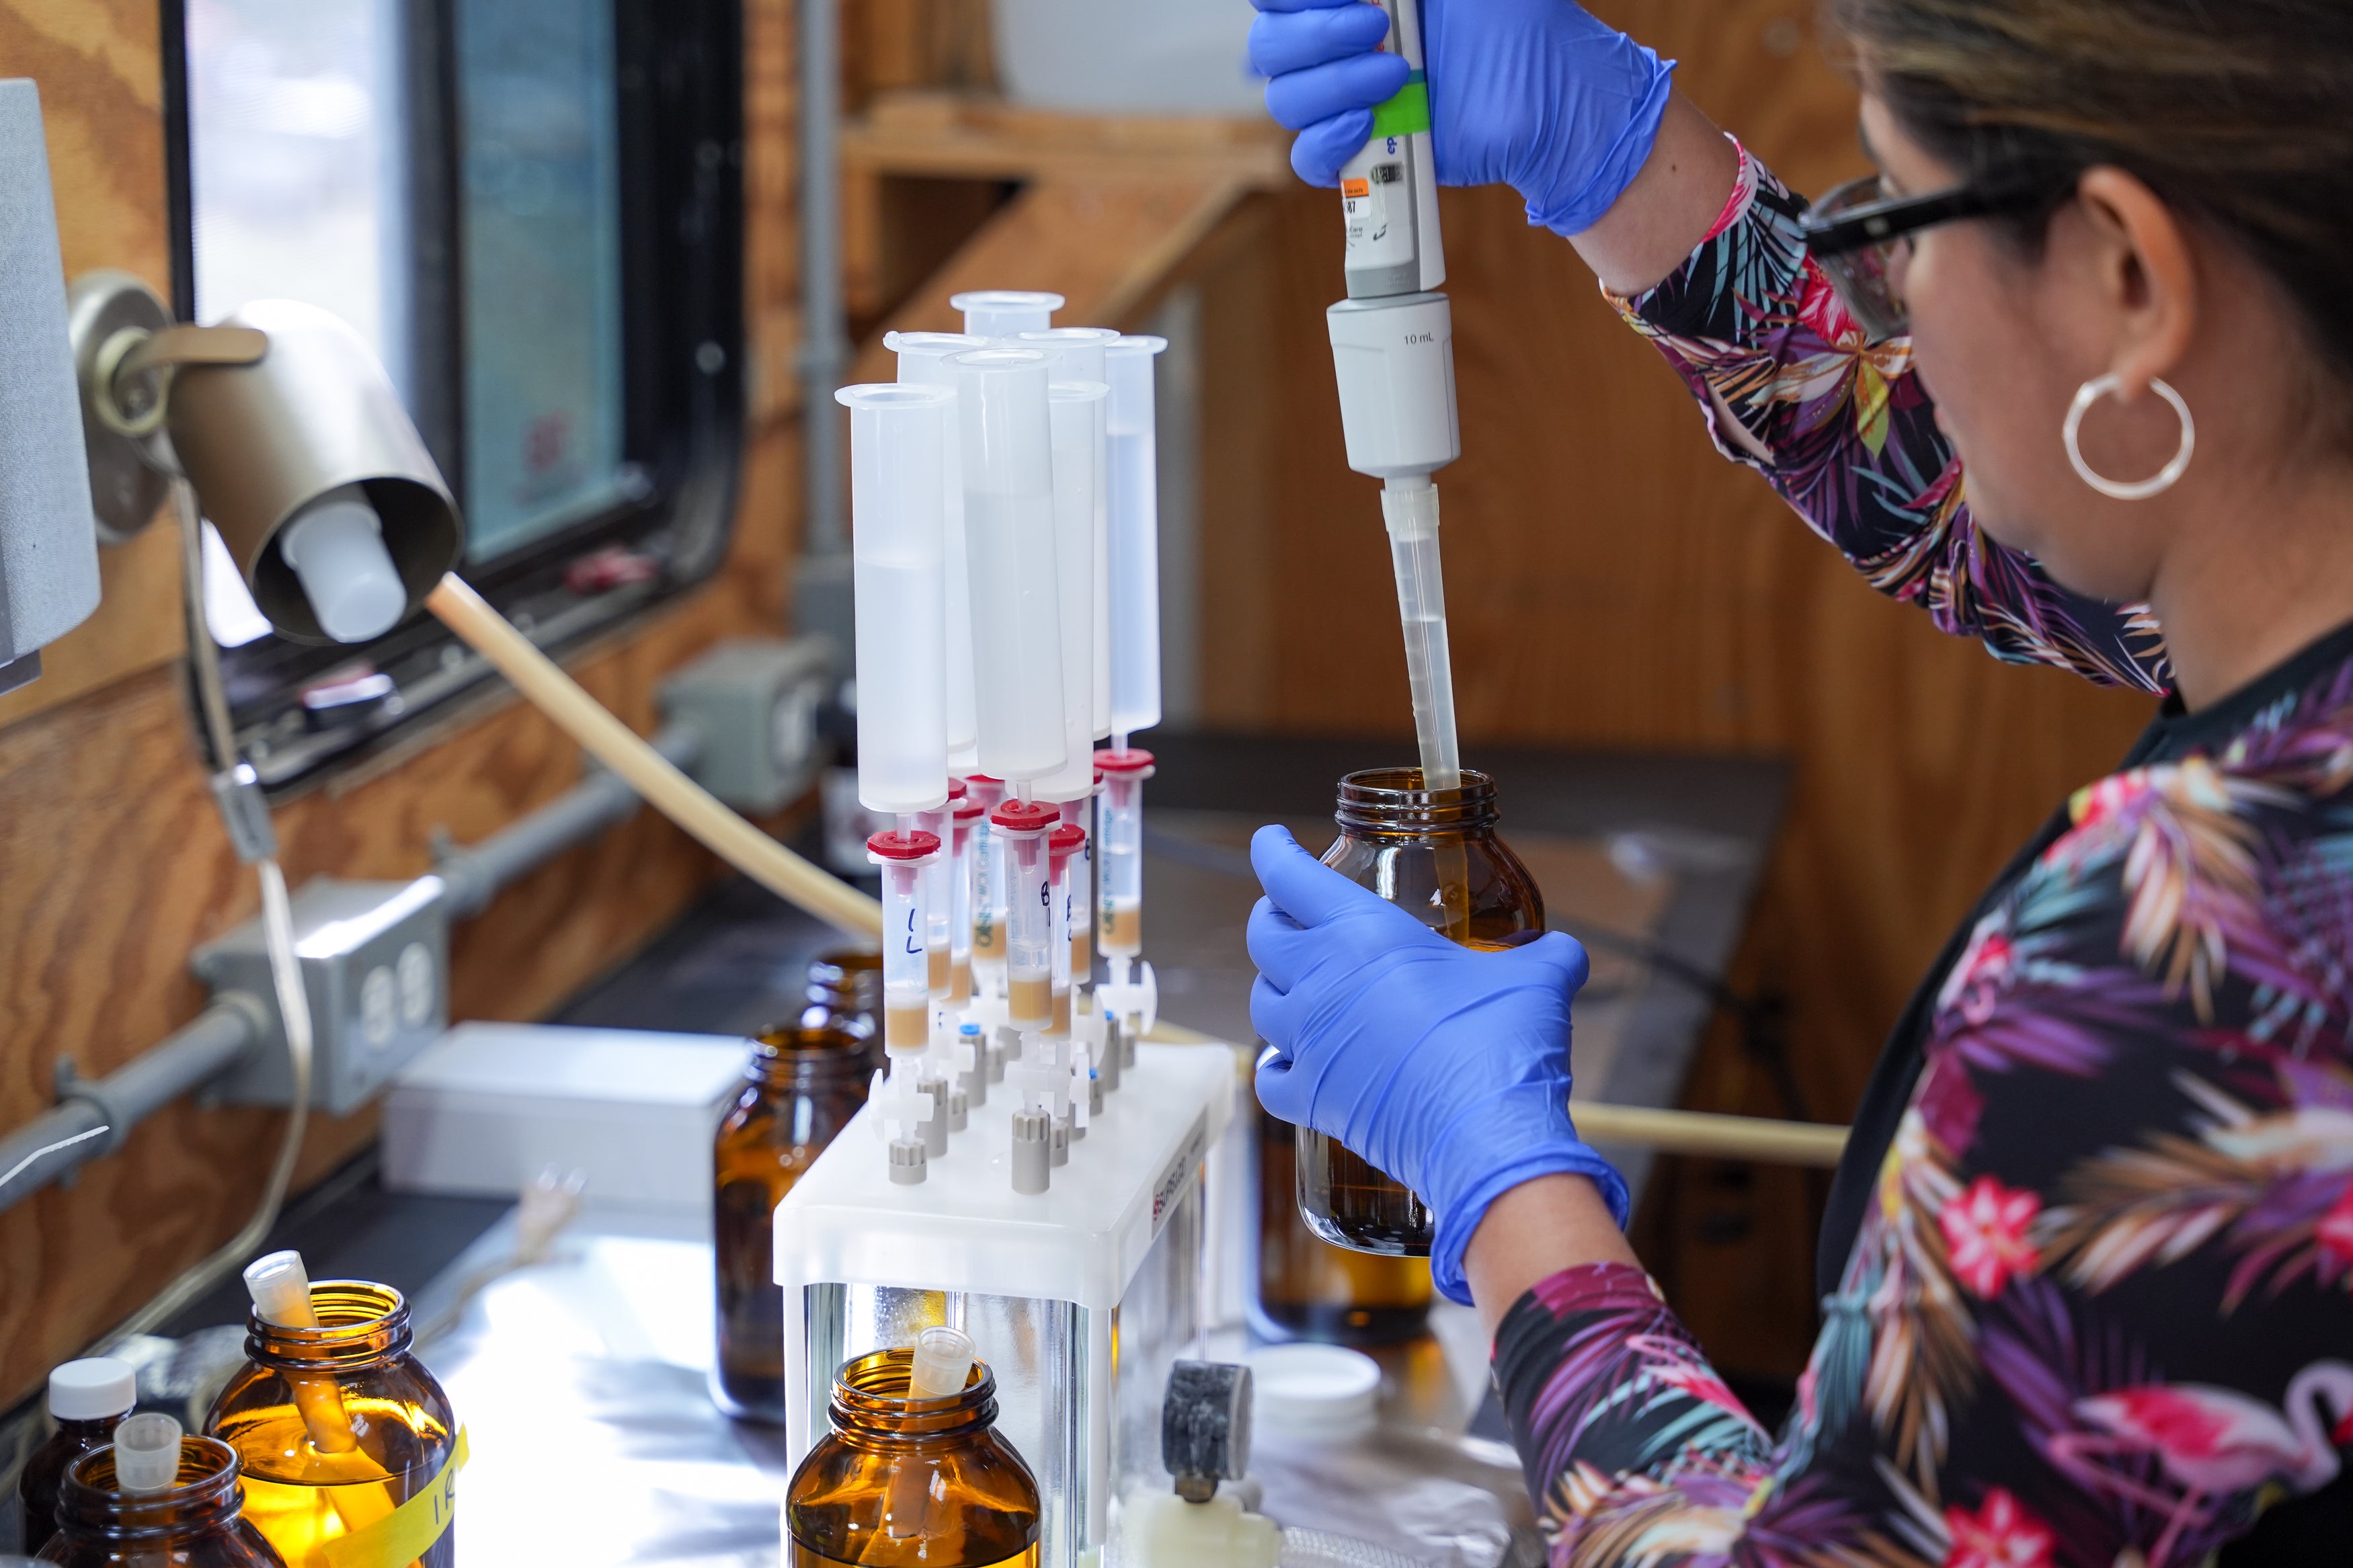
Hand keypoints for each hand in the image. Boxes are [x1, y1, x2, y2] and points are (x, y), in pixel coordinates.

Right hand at [1247, 0, 1676, 235]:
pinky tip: (1370, 122)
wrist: (1553, 96)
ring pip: (1285, 101)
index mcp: (1348, 0)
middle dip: (1317, 35)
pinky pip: (1307, 160)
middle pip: (1269, 48)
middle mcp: (1337, 49)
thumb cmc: (1515, 21)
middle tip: (1383, 27)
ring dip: (1336, 84)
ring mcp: (1346, 104)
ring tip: (1400, 77)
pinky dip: (1328, 141)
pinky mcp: (1363, 154)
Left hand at [1248, 825, 1628, 1302]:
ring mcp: (1310, 1044)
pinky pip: (1269, 1077)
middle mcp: (1322, 982)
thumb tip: (1564, 953)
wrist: (1486, 1133)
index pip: (1291, 877)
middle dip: (1272, 917)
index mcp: (1363, 933)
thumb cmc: (1502, 1044)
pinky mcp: (1312, 1099)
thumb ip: (1547, 955)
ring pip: (1261, 1003)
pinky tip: (1289, 1064)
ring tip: (1295, 985)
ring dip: (1274, 987)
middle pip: (1264, 936)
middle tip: (1288, 913)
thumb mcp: (1537, 980)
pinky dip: (1274, 1067)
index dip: (1274, 852)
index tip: (1270, 840)